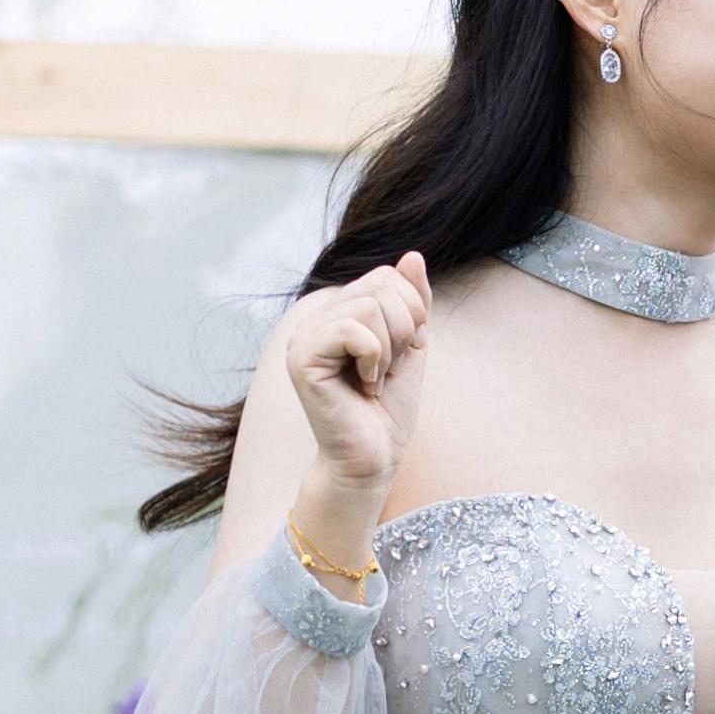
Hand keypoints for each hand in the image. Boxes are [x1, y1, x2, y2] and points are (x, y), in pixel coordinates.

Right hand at [277, 252, 431, 561]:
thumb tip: (412, 255)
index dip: (412, 312)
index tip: (400, 353)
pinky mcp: (302, 358)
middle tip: (385, 370)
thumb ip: (412, 301)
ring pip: (370, 307)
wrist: (373, 458)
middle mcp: (316, 318)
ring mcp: (304, 336)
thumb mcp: (412, 345)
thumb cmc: (388, 409)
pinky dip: (373, 359)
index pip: (388, 276)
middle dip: (403, 331)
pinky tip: (363, 385)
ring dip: (388, 351)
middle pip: (382, 286)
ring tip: (372, 380)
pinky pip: (354, 331)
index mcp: (339, 312)